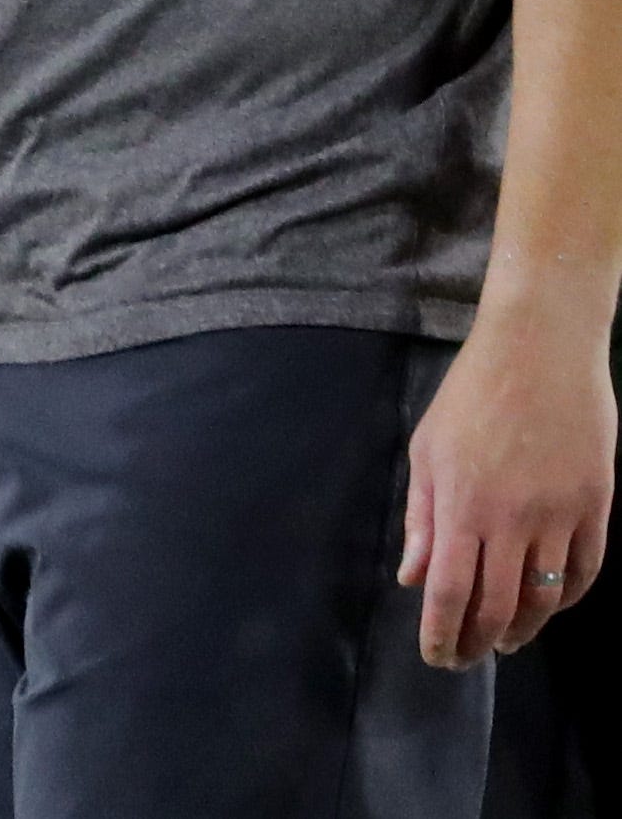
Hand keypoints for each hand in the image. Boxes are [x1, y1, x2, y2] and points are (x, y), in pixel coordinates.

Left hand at [398, 304, 616, 667]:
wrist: (539, 352)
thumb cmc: (471, 396)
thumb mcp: (427, 450)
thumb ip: (420, 517)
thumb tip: (413, 577)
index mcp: (460, 506)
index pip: (449, 592)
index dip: (442, 634)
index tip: (437, 658)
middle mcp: (511, 520)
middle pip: (497, 605)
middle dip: (479, 641)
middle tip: (468, 658)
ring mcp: (559, 516)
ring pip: (545, 598)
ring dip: (524, 628)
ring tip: (505, 641)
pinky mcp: (597, 506)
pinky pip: (585, 571)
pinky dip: (567, 600)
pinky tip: (549, 607)